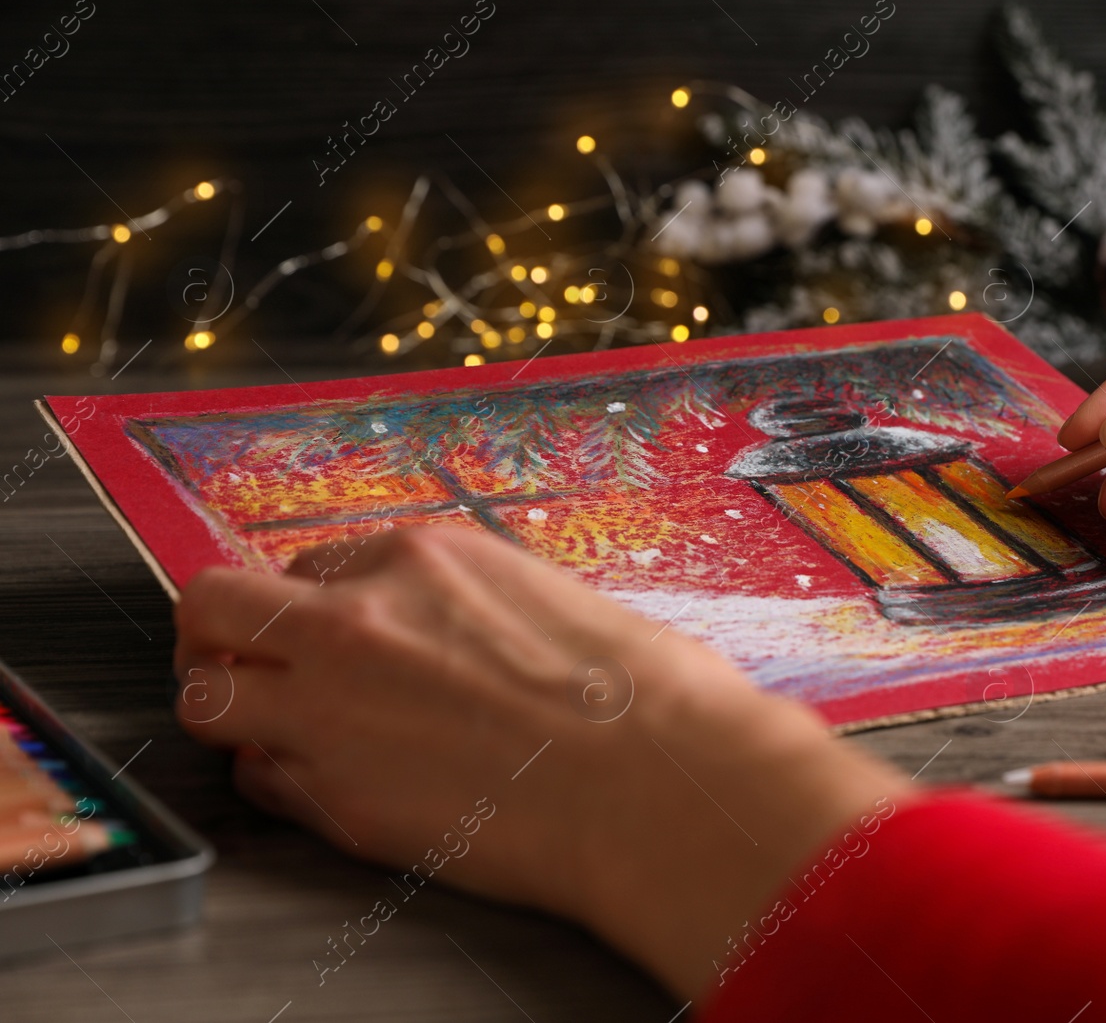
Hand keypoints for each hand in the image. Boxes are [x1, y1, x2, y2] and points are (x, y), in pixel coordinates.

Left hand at [172, 526, 909, 996]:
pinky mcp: (333, 792)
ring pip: (203, 694)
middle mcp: (357, 617)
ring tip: (288, 735)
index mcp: (424, 557)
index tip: (340, 639)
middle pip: (214, 602)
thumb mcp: (555, 602)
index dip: (320, 606)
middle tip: (258, 669)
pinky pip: (257, 780)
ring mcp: (331, 704)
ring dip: (236, 710)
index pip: (311, 564)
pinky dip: (281, 783)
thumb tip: (458, 638)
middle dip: (224, 634)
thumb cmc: (646, 697)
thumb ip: (473, 609)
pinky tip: (341, 789)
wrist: (658, 782)